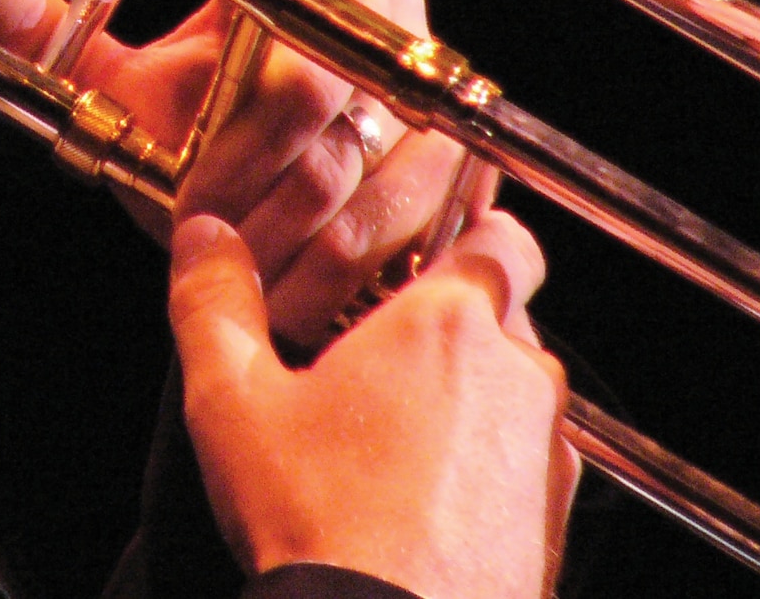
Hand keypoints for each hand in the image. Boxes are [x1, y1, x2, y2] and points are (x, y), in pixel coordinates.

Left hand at [0, 0, 481, 348]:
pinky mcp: (465, 156)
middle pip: (305, 86)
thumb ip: (53, 32)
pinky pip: (404, 225)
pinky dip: (338, 275)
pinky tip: (295, 293)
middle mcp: (375, 7)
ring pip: (352, 172)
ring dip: (281, 238)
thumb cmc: (203, 146)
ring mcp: (430, 80)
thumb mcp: (126, 92)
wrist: (299, 204)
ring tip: (243, 267)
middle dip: (237, 170)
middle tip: (197, 217)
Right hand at [169, 209, 577, 597]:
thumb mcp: (234, 404)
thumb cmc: (321, 524)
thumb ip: (216, 302)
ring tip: (389, 447)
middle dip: (449, 331)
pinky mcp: (556, 518)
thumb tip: (203, 236)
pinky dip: (486, 471)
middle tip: (372, 368)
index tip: (413, 270)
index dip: (465, 241)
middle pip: (503, 317)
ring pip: (515, 392)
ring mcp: (547, 450)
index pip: (501, 236)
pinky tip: (421, 506)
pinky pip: (526, 464)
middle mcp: (518, 374)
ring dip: (470, 401)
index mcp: (447, 322)